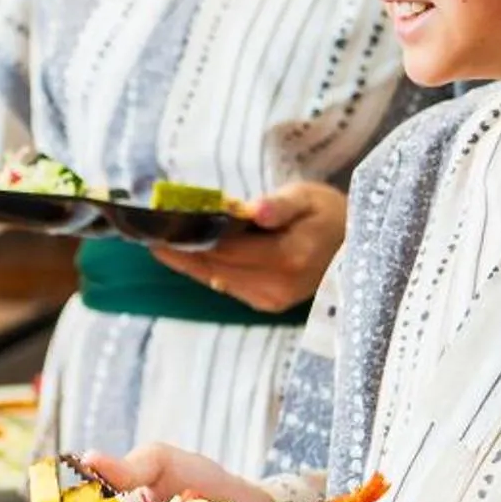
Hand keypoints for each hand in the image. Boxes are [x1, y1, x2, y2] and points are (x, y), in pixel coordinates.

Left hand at [150, 181, 346, 312]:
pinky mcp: (267, 304)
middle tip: (147, 230)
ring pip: (214, 278)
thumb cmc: (326, 213)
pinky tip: (185, 251)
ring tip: (157, 239)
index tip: (160, 223)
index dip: (190, 236)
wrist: (353, 244)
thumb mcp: (308, 197)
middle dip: (180, 248)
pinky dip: (204, 267)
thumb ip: (280, 205)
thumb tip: (253, 210)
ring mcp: (272, 299)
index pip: (225, 249)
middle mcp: (278, 285)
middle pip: (214, 266)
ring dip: (187, 260)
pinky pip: (225, 284)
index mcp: (289, 257)